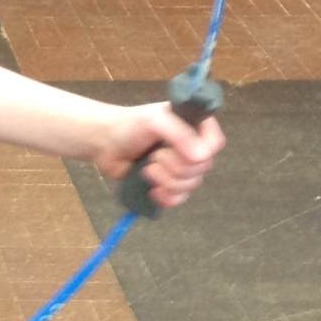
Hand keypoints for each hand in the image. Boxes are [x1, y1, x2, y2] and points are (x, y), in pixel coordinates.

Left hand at [92, 104, 224, 208]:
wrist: (104, 144)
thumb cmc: (129, 126)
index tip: (181, 151)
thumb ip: (179, 134)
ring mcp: (181, 167)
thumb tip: (202, 157)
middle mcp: (192, 147)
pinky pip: (180, 199)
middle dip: (175, 166)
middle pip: (203, 168)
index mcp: (194, 126)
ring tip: (147, 169)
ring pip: (191, 185)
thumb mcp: (154, 120)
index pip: (216, 143)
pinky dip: (167, 197)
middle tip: (155, 156)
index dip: (203, 151)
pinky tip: (153, 190)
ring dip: (167, 180)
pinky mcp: (169, 184)